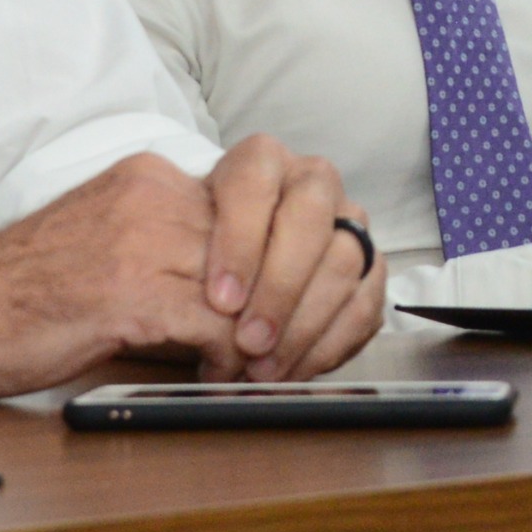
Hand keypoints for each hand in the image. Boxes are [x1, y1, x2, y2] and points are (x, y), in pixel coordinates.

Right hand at [0, 142, 384, 395]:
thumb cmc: (24, 293)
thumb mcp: (115, 245)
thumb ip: (179, 250)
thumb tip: (255, 295)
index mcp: (154, 178)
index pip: (264, 206)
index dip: (294, 263)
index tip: (301, 306)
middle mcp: (155, 194)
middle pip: (273, 238)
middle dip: (298, 300)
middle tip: (299, 346)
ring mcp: (142, 238)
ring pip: (256, 281)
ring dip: (272, 335)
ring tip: (266, 368)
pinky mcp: (127, 290)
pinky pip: (216, 323)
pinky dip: (231, 358)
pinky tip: (222, 378)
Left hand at [194, 132, 391, 378]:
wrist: (228, 267)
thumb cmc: (197, 251)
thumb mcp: (176, 240)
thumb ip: (173, 255)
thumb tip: (161, 300)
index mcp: (260, 161)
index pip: (255, 182)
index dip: (241, 240)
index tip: (221, 299)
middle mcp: (311, 182)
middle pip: (310, 218)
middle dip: (280, 287)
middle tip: (250, 341)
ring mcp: (347, 221)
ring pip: (344, 261)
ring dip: (305, 323)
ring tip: (266, 368)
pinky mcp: (370, 266)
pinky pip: (366, 302)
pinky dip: (331, 343)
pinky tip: (296, 370)